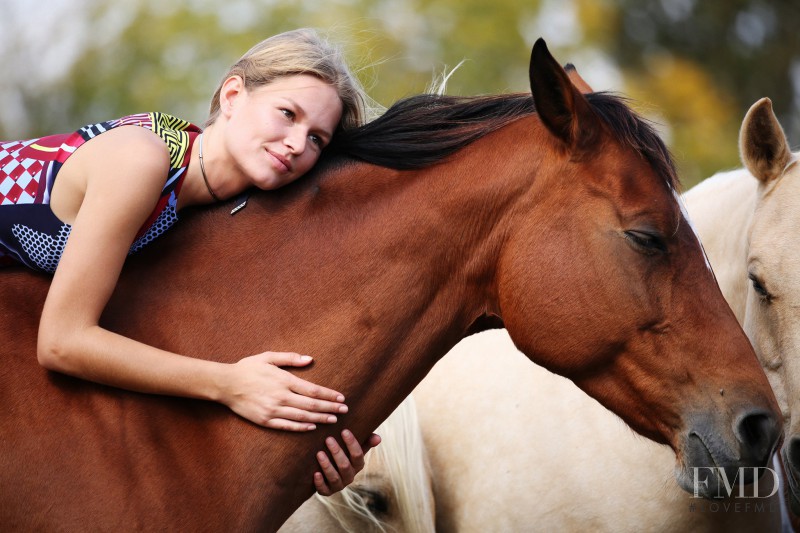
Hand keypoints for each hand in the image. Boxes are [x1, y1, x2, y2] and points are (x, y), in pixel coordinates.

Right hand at [219, 352, 346, 429]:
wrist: (225, 384)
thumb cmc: (248, 368)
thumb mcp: (268, 357)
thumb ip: (290, 358)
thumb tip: (310, 359)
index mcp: (284, 380)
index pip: (313, 390)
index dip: (329, 395)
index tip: (341, 397)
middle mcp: (281, 397)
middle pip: (312, 405)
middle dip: (330, 407)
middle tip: (344, 410)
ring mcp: (273, 410)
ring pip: (302, 417)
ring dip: (320, 418)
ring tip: (333, 419)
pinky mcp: (265, 420)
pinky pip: (287, 426)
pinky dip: (301, 427)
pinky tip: (312, 427)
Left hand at [314, 430, 381, 495]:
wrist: (329, 473)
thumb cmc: (344, 454)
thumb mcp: (355, 448)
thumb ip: (366, 441)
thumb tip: (378, 438)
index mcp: (358, 465)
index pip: (358, 455)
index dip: (352, 443)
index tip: (344, 431)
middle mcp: (350, 476)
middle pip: (345, 466)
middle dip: (337, 452)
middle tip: (328, 439)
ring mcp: (339, 485)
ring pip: (334, 477)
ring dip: (327, 466)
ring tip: (319, 453)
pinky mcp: (327, 491)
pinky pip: (324, 490)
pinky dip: (320, 482)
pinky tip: (315, 473)